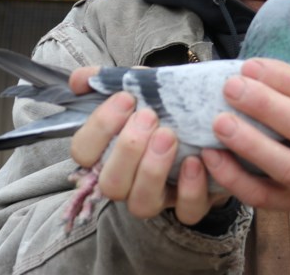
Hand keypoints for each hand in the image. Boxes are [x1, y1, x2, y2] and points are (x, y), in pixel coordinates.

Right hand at [68, 68, 229, 224]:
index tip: (126, 98)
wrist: (210, 126)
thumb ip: (109, 81)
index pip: (83, 152)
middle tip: (149, 116)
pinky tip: (196, 160)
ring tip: (169, 135)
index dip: (99, 127)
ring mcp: (158, 198)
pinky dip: (190, 187)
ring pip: (141, 204)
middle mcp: (127, 182)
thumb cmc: (166, 111)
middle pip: (110, 183)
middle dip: (128, 148)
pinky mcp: (191, 205)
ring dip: (152, 169)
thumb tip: (80, 79)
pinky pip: (186, 211)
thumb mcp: (141, 89)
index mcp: (107, 155)